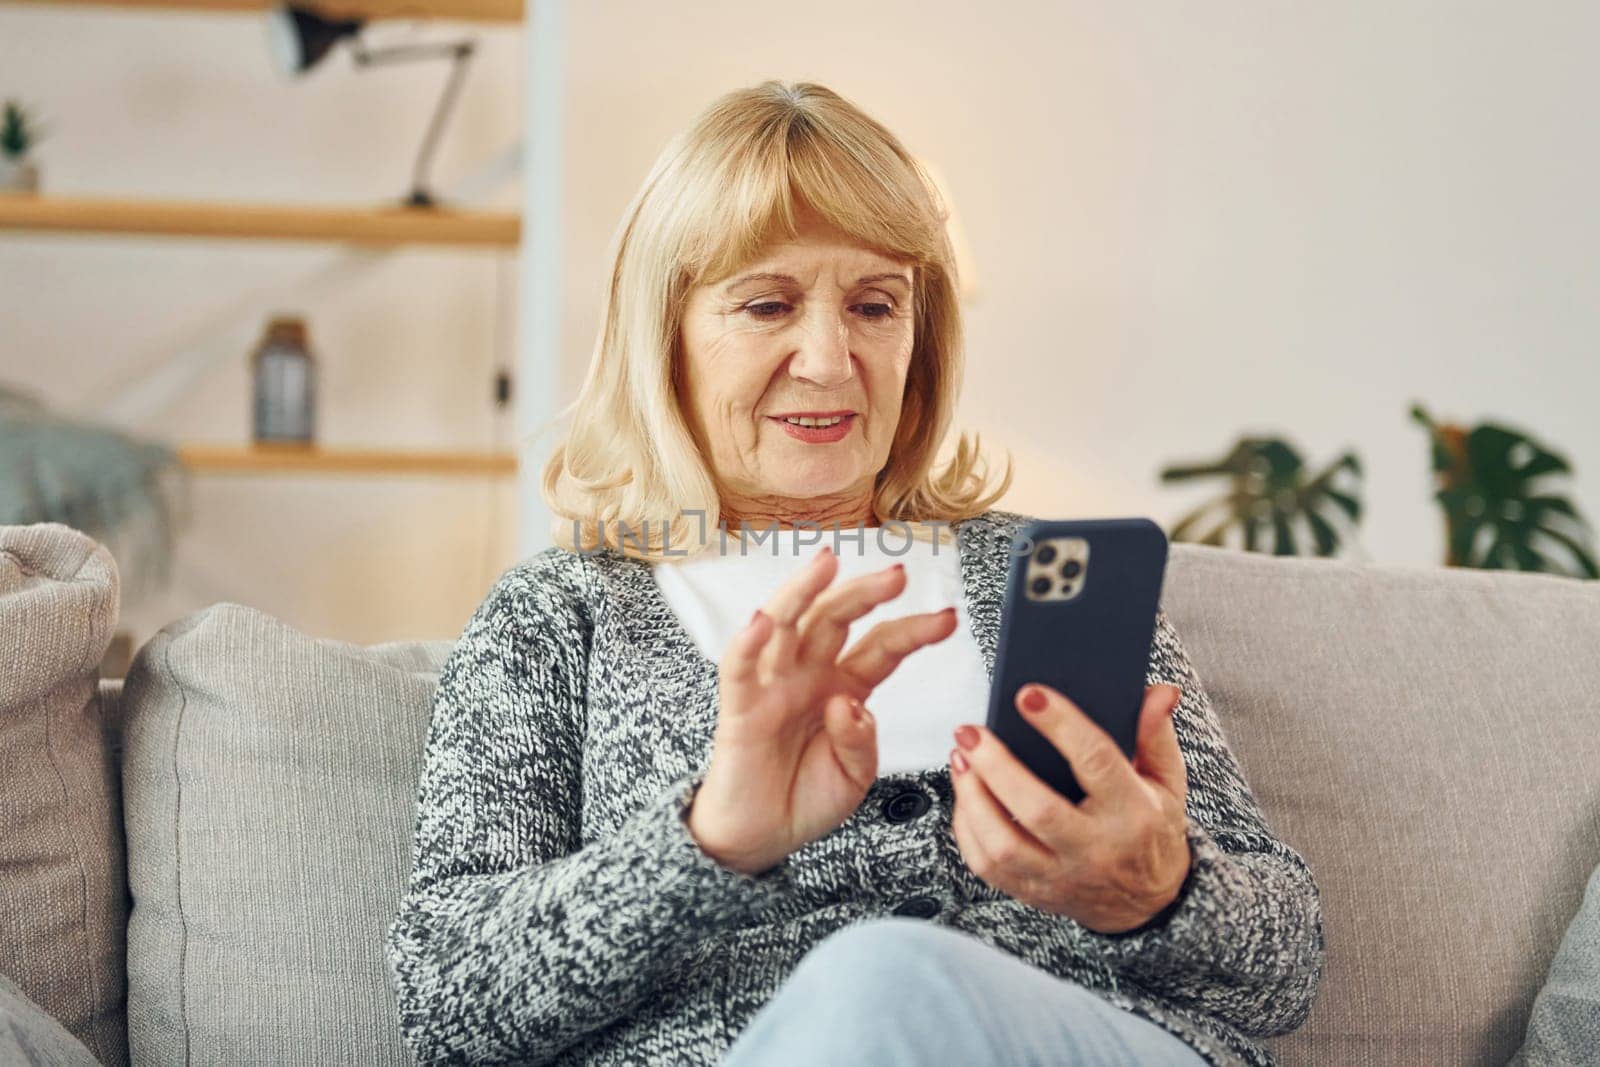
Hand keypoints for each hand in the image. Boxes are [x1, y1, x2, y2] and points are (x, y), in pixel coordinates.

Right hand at [688, 545, 959, 874]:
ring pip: (786, 626)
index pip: (881, 646)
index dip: (913, 630)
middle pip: (835, 619)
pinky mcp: (740, 708)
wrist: (761, 836)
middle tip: (897, 576)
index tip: (948, 619)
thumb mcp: (856, 776)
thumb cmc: (807, 798)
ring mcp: (773, 686)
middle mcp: (809, 675)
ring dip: (804, 591)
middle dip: (865, 593)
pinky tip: (762, 620)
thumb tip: (847, 704)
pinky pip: (740, 669)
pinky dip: (747, 643)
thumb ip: (860, 740)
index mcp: (844, 686)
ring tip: (826, 564)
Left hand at [948, 682, 1191, 932]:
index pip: (1096, 762)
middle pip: (1037, 809)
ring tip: (960, 758)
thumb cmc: (1151, 829)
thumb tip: (1160, 691)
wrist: (1146, 904)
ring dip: (972, 797)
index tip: (1028, 694)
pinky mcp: (1034, 893)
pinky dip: (967, 828)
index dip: (1061, 725)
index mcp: (1134, 813)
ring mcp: (1062, 877)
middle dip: (996, 766)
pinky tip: (965, 795)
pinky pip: (988, 866)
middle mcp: (1096, 849)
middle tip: (969, 731)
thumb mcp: (1166, 781)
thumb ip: (1155, 734)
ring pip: (1004, 845)